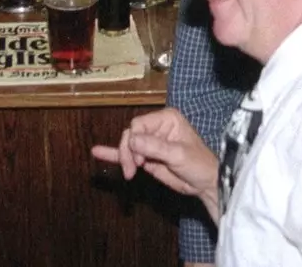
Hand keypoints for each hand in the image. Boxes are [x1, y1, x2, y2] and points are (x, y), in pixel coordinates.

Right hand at [92, 108, 218, 209]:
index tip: (139, 160)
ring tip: (128, 173)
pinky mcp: (146, 157)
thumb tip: (132, 140)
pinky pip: (127, 154)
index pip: (139, 124)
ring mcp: (150, 142)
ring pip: (127, 145)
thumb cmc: (199, 164)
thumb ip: (155, 147)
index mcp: (166, 118)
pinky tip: (97, 152)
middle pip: (130, 134)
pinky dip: (114, 154)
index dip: (134, 141)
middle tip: (133, 170)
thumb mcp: (178, 154)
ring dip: (124, 158)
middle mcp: (156, 127)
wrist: (204, 184)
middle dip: (129, 152)